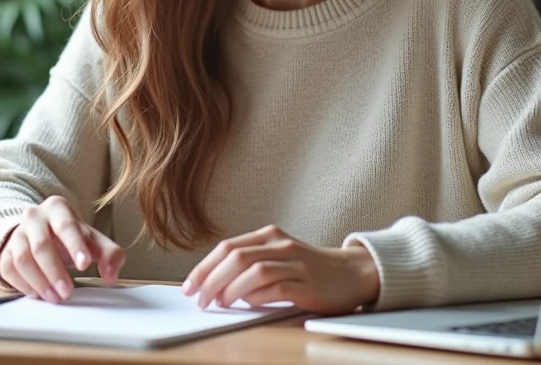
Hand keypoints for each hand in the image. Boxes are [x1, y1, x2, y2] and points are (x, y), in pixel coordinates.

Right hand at [0, 195, 125, 302]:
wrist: (41, 233)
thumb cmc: (71, 238)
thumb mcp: (94, 241)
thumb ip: (110, 255)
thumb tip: (111, 277)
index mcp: (57, 207)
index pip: (66, 225)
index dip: (75, 246)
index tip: (84, 265)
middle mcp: (33, 217)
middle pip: (41, 245)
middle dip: (55, 271)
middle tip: (67, 292)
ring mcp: (16, 234)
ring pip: (23, 259)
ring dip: (39, 282)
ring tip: (55, 297)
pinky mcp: (4, 253)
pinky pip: (9, 270)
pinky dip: (24, 285)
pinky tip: (39, 294)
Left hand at [182, 225, 379, 314]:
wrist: (352, 273)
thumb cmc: (309, 269)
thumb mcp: (278, 256)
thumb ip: (251, 264)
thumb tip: (215, 285)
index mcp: (269, 235)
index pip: (227, 247)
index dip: (204, 267)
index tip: (189, 286)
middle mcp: (281, 244)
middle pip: (236, 257)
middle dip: (211, 279)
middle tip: (199, 298)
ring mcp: (295, 263)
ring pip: (253, 270)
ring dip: (231, 289)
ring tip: (220, 303)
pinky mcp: (307, 283)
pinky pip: (276, 288)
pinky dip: (257, 297)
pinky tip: (248, 305)